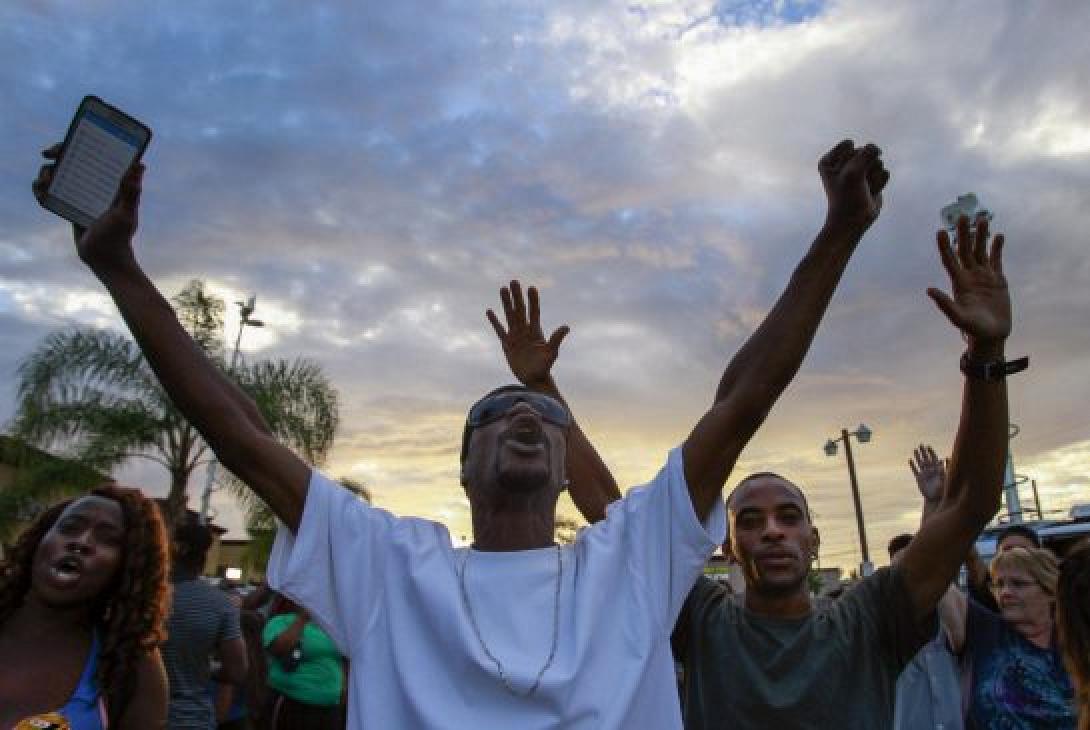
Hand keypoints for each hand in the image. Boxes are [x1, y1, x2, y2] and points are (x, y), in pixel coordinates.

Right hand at [32, 143, 143, 271]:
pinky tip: (41, 193)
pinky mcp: (71, 206)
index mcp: (111, 181)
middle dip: (58, 153)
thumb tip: (140, 165)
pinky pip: (52, 193)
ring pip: (59, 174)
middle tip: (47, 155)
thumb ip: (131, 192)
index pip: (95, 154)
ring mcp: (83, 194)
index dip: (80, 143)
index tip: (65, 143)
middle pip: (74, 160)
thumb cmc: (119, 236)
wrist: (104, 259)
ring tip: (44, 182)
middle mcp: (97, 184)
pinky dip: (42, 190)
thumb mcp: (125, 213)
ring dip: (46, 172)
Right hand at [486, 280, 568, 387]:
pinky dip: (494, 321)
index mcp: (536, 331)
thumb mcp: (551, 353)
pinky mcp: (507, 344)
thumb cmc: (544, 367)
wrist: (534, 379)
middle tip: (514, 281)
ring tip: (502, 288)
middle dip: (517, 296)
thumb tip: (566, 327)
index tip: (531, 288)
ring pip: (509, 316)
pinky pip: (499, 330)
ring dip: (506, 303)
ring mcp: (515, 336)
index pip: (534, 312)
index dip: (533, 300)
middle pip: (520, 310)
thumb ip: (556, 339)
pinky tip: (490, 311)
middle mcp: (525, 330)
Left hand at [819, 139, 889, 232]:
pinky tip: (870, 193)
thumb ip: (867, 153)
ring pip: (877, 162)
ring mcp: (860, 170)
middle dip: (864, 170)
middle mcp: (844, 163)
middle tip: (855, 185)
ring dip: (873, 178)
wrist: (853, 221)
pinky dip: (879, 183)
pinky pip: (884, 172)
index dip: (851, 162)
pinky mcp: (872, 178)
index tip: (843, 177)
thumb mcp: (853, 172)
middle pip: (865, 152)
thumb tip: (877, 149)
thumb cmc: (847, 198)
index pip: (850, 146)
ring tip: (863, 189)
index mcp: (830, 160)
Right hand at [908, 444, 945, 501]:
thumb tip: (945, 459)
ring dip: (917, 457)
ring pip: (920, 463)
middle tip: (921, 445)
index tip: (928, 446)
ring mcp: (924, 474)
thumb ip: (944, 469)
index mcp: (938, 469)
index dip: (931, 452)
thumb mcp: (945, 479)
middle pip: (926, 459)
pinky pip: (915, 471)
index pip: (934, 458)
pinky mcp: (919, 479)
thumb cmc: (943, 490)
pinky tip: (910, 460)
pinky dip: (912, 465)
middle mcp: (931, 470)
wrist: (936, 499)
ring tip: (915, 450)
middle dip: (923, 452)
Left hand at [927, 215, 1009, 345]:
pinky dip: (997, 248)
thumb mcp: (958, 317)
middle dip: (964, 234)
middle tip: (962, 216)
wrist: (991, 335)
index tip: (940, 232)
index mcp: (958, 283)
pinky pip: (996, 260)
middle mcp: (969, 276)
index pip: (949, 260)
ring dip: (981, 236)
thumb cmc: (972, 329)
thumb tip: (928, 290)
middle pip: (965, 250)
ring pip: (981, 251)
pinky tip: (999, 235)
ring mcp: (984, 276)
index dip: (945, 246)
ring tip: (982, 219)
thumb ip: (944, 304)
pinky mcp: (998, 280)